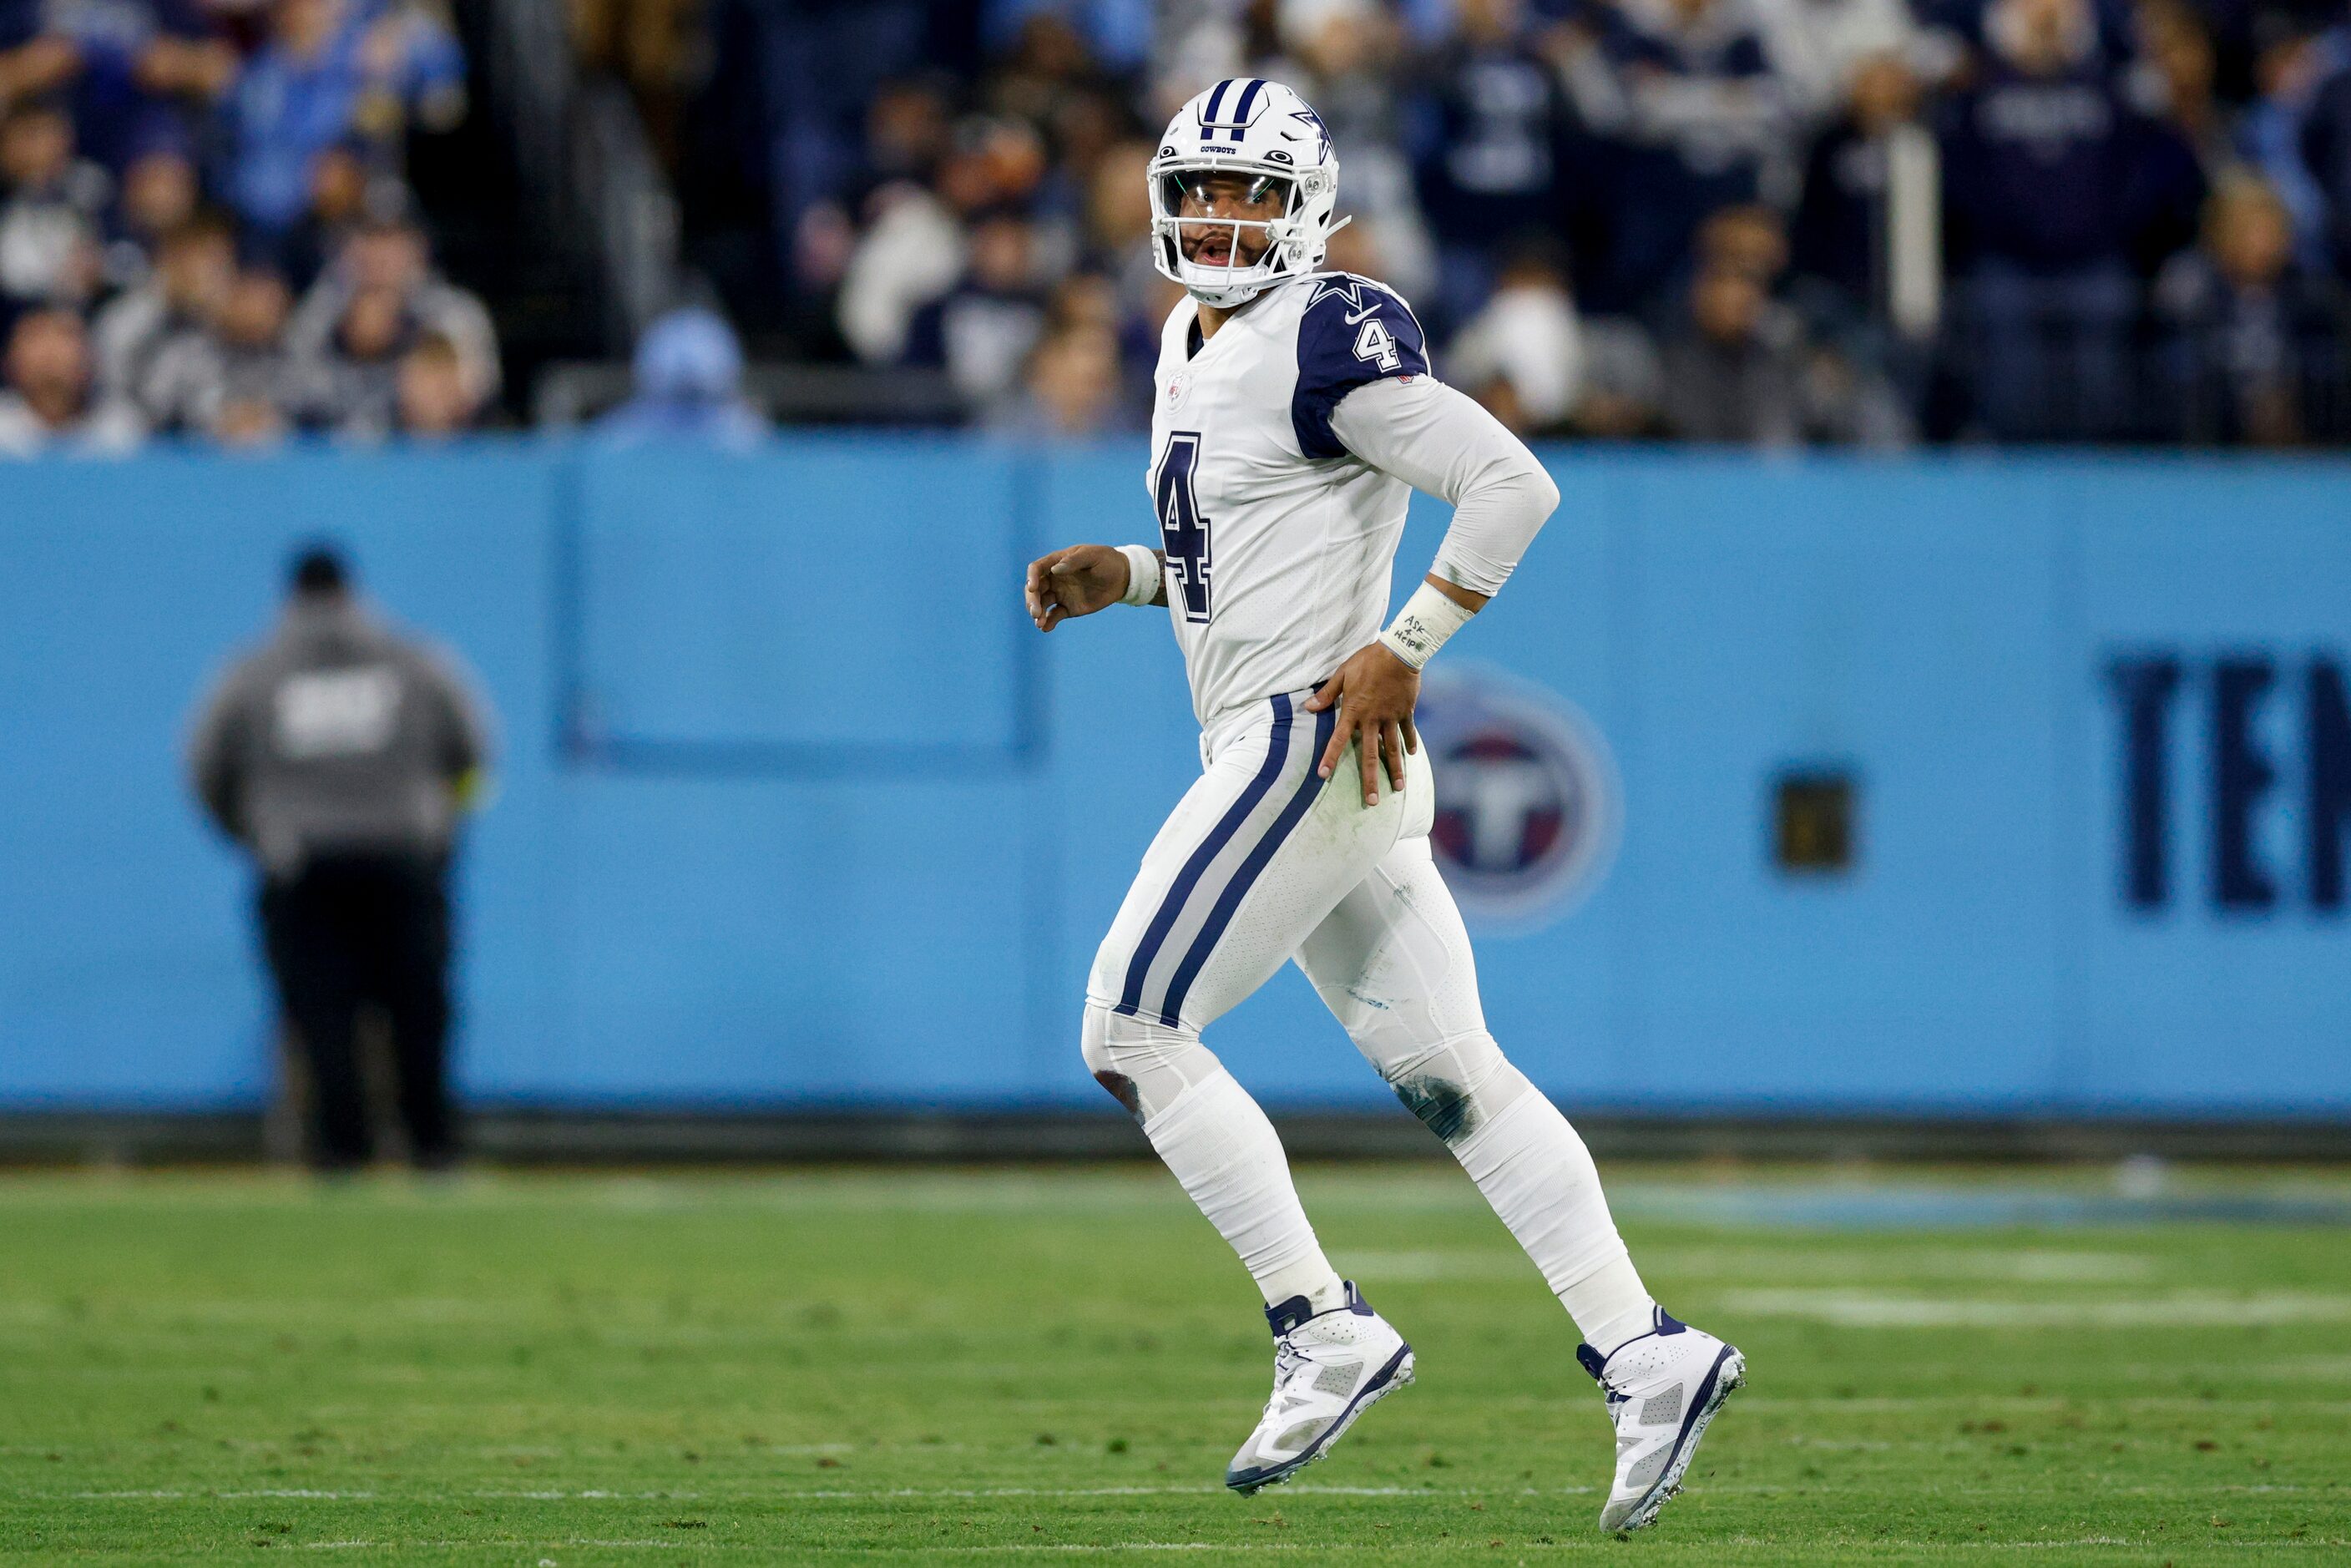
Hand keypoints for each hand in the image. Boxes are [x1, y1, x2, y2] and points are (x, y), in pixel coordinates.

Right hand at [1026, 544, 1130, 631]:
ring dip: (1037, 613)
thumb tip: (1055, 570)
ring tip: (1040, 623)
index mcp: (1057, 562)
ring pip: (1041, 604)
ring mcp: (1060, 594)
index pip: (1037, 569)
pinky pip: (1054, 616)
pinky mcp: (1067, 608)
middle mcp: (1054, 579)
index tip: (1032, 588)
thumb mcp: (1093, 556)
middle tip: (1035, 613)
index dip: (1032, 578)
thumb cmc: (1107, 561)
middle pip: (1035, 589)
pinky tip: (1046, 629)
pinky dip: (1048, 623)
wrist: (1122, 578)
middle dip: (1032, 601)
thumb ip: (1074, 561)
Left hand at [1305, 643, 1418, 806]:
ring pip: (1392, 750)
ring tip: (1398, 789)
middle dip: (1370, 780)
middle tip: (1372, 802)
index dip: (1330, 758)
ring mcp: (1391, 718)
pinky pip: (1407, 732)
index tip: (1323, 776)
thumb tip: (1308, 707)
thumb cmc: (1367, 661)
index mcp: (1353, 711)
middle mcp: (1372, 720)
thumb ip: (1327, 694)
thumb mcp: (1343, 674)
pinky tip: (1412, 756)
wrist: (1399, 652)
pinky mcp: (1406, 712)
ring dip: (1395, 770)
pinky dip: (1409, 744)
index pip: (1338, 739)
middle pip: (1369, 755)